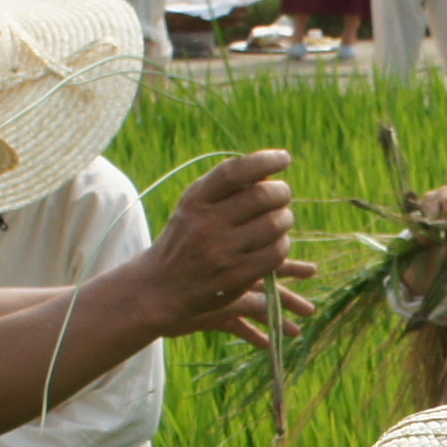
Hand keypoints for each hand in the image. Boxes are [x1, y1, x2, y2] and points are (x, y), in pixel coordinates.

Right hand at [143, 150, 301, 344]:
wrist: (162, 288)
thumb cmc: (186, 239)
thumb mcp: (194, 208)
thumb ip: (225, 189)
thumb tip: (268, 172)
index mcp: (195, 201)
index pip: (233, 172)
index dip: (263, 161)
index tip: (284, 158)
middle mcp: (206, 224)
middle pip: (262, 196)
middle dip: (281, 192)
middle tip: (282, 195)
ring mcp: (222, 252)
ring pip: (274, 225)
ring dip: (284, 219)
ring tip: (279, 221)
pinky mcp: (236, 276)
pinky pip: (275, 253)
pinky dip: (282, 245)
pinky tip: (275, 244)